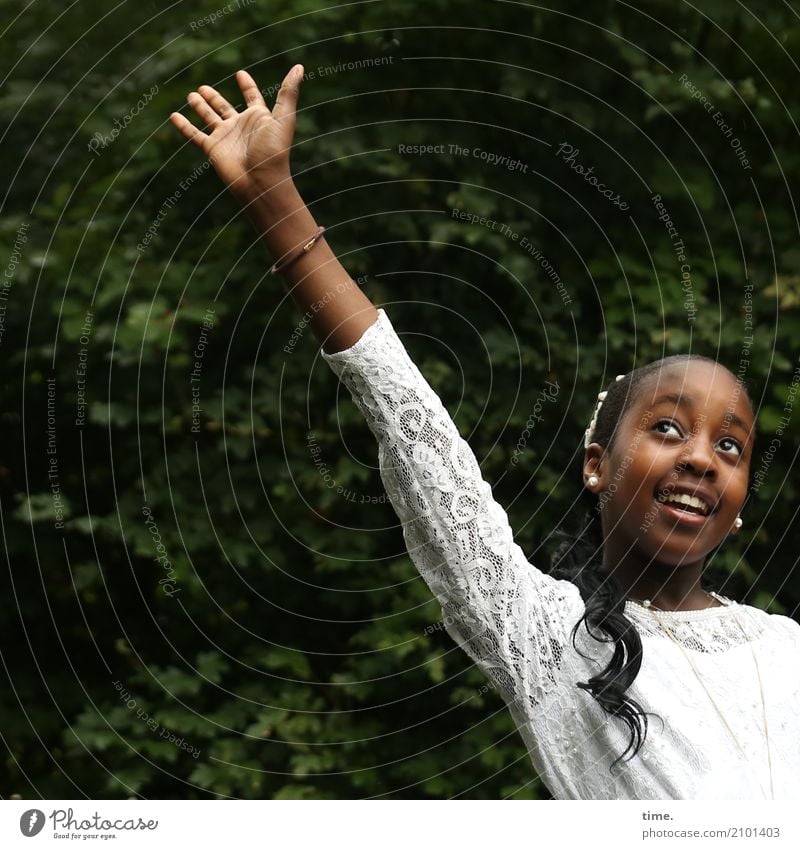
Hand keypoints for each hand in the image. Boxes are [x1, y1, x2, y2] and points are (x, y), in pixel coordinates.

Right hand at [169, 65, 303, 200]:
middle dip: (214, 98)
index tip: (240, 75)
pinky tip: (173, 116)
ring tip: (191, 95)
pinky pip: (194, 135)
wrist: (261, 181)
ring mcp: (225, 137)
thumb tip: (299, 67)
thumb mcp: (284, 118)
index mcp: (259, 118)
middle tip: (203, 88)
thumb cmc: (274, 151)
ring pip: (209, 118)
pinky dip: (184, 126)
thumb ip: (288, 93)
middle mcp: (241, 126)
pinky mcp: (213, 149)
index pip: (252, 98)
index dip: (247, 86)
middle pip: (224, 107)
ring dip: (200, 107)